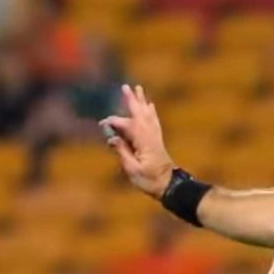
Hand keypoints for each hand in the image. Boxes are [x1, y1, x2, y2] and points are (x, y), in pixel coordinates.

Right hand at [100, 84, 174, 198]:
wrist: (171, 186)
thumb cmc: (150, 181)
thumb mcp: (132, 170)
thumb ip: (122, 152)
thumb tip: (112, 138)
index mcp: (143, 142)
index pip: (126, 126)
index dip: (114, 123)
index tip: (103, 125)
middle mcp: (150, 136)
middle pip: (140, 114)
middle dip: (132, 100)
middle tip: (126, 87)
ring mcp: (156, 137)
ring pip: (148, 115)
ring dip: (142, 102)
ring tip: (139, 89)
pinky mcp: (158, 141)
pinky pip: (154, 121)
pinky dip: (151, 112)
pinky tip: (150, 106)